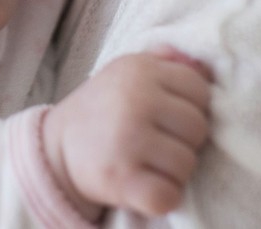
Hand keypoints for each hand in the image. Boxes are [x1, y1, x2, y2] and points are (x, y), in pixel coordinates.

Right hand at [42, 48, 212, 219]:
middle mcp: (135, 100)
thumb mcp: (127, 72)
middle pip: (198, 128)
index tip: (167, 117)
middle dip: (184, 141)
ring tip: (148, 164)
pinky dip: (161, 198)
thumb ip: (164, 61)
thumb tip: (206, 67)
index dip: (190, 107)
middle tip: (157, 143)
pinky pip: (169, 196)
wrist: (55, 148)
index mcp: (139, 70)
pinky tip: (144, 187)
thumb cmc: (103, 109)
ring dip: (173, 172)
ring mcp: (128, 140)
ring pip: (187, 164)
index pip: (200, 90)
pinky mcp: (121, 179)